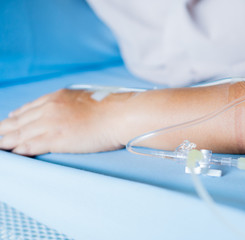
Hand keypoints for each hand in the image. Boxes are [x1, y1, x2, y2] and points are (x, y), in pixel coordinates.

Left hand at [0, 89, 129, 155]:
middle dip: (4, 129)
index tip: (8, 122)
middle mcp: (49, 108)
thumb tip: (67, 112)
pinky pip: (30, 145)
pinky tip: (12, 153)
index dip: (15, 118)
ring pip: (20, 133)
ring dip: (6, 141)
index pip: (28, 109)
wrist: (119, 114)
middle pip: (19, 121)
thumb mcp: (84, 98)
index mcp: (56, 97)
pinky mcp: (56, 139)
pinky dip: (19, 150)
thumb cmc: (109, 108)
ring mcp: (51, 123)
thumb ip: (70, 103)